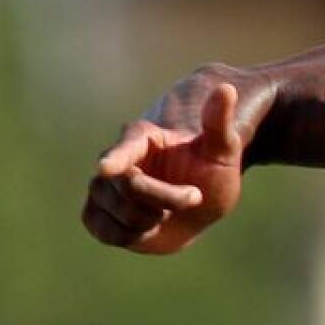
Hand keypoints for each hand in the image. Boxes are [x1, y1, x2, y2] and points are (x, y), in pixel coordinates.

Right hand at [83, 80, 246, 254]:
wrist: (200, 198)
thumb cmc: (210, 168)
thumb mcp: (222, 148)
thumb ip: (219, 121)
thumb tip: (227, 88)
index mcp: (140, 138)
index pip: (125, 148)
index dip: (116, 159)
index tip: (107, 168)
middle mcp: (114, 160)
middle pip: (130, 188)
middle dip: (167, 201)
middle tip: (193, 196)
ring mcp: (101, 187)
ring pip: (120, 214)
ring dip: (151, 221)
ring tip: (168, 211)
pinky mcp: (97, 214)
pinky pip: (105, 232)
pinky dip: (130, 236)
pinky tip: (148, 227)